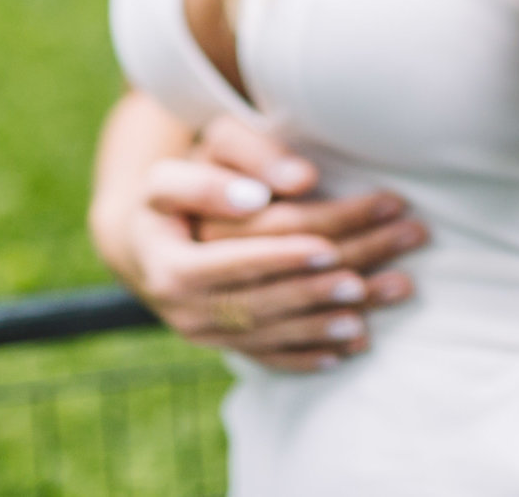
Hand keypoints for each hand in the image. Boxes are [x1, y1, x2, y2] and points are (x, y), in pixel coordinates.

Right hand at [122, 116, 427, 372]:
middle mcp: (183, 308)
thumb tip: (296, 180)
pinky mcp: (223, 345)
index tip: (329, 247)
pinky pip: (270, 356)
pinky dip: (312, 354)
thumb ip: (235, 161)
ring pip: (272, 332)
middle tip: (375, 275)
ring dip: (325, 324)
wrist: (143, 239)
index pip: (238, 261)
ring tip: (371, 309)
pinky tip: (351, 345)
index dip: (283, 257)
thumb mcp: (189, 162)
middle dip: (321, 289)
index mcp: (170, 263)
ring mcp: (203, 333)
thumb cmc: (176, 191)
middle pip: (265, 298)